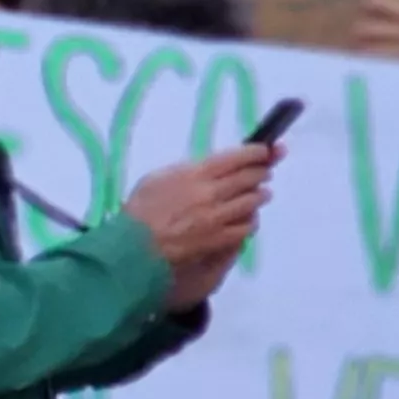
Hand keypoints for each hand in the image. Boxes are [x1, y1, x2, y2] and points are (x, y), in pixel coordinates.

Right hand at [124, 145, 276, 308]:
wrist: (133, 247)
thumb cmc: (140, 210)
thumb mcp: (157, 178)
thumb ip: (188, 170)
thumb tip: (211, 166)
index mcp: (196, 173)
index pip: (238, 157)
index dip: (257, 152)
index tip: (265, 151)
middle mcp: (212, 193)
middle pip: (251, 177)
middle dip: (262, 171)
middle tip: (264, 171)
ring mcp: (218, 217)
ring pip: (254, 201)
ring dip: (260, 195)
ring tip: (259, 194)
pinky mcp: (220, 238)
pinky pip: (247, 226)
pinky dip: (250, 220)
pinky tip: (246, 218)